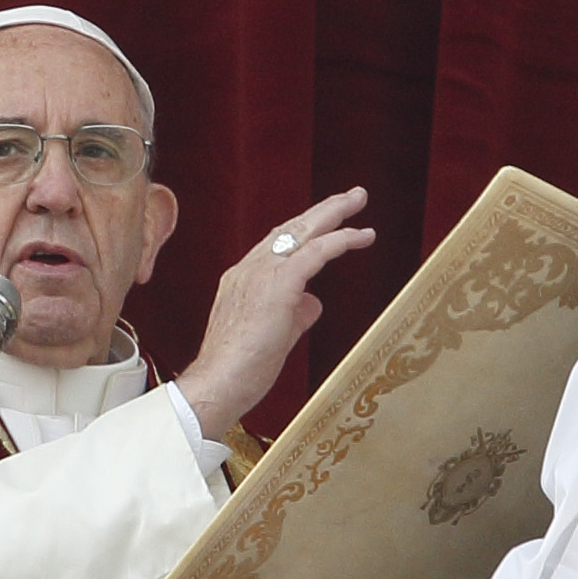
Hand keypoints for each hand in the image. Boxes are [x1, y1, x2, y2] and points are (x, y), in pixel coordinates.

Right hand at [174, 188, 375, 438]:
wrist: (219, 382)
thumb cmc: (240, 370)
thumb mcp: (274, 336)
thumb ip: (295, 314)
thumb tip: (313, 302)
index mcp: (242, 279)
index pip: (276, 245)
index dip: (304, 231)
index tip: (325, 222)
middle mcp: (249, 269)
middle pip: (290, 228)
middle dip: (323, 210)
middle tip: (352, 196)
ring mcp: (261, 273)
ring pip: (302, 231)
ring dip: (334, 214)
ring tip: (358, 200)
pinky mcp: (278, 284)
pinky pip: (315, 252)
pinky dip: (339, 240)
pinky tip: (359, 235)